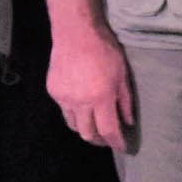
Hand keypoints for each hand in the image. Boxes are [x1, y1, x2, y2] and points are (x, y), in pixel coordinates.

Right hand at [45, 24, 135, 151]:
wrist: (75, 33)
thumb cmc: (105, 50)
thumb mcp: (122, 75)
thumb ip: (125, 101)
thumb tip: (128, 122)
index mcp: (101, 98)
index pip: (108, 130)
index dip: (116, 142)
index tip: (122, 148)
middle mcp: (80, 102)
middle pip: (87, 134)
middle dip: (98, 140)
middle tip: (107, 139)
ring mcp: (64, 98)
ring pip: (73, 125)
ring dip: (85, 129)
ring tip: (94, 125)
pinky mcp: (53, 92)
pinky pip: (64, 110)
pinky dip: (74, 112)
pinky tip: (81, 104)